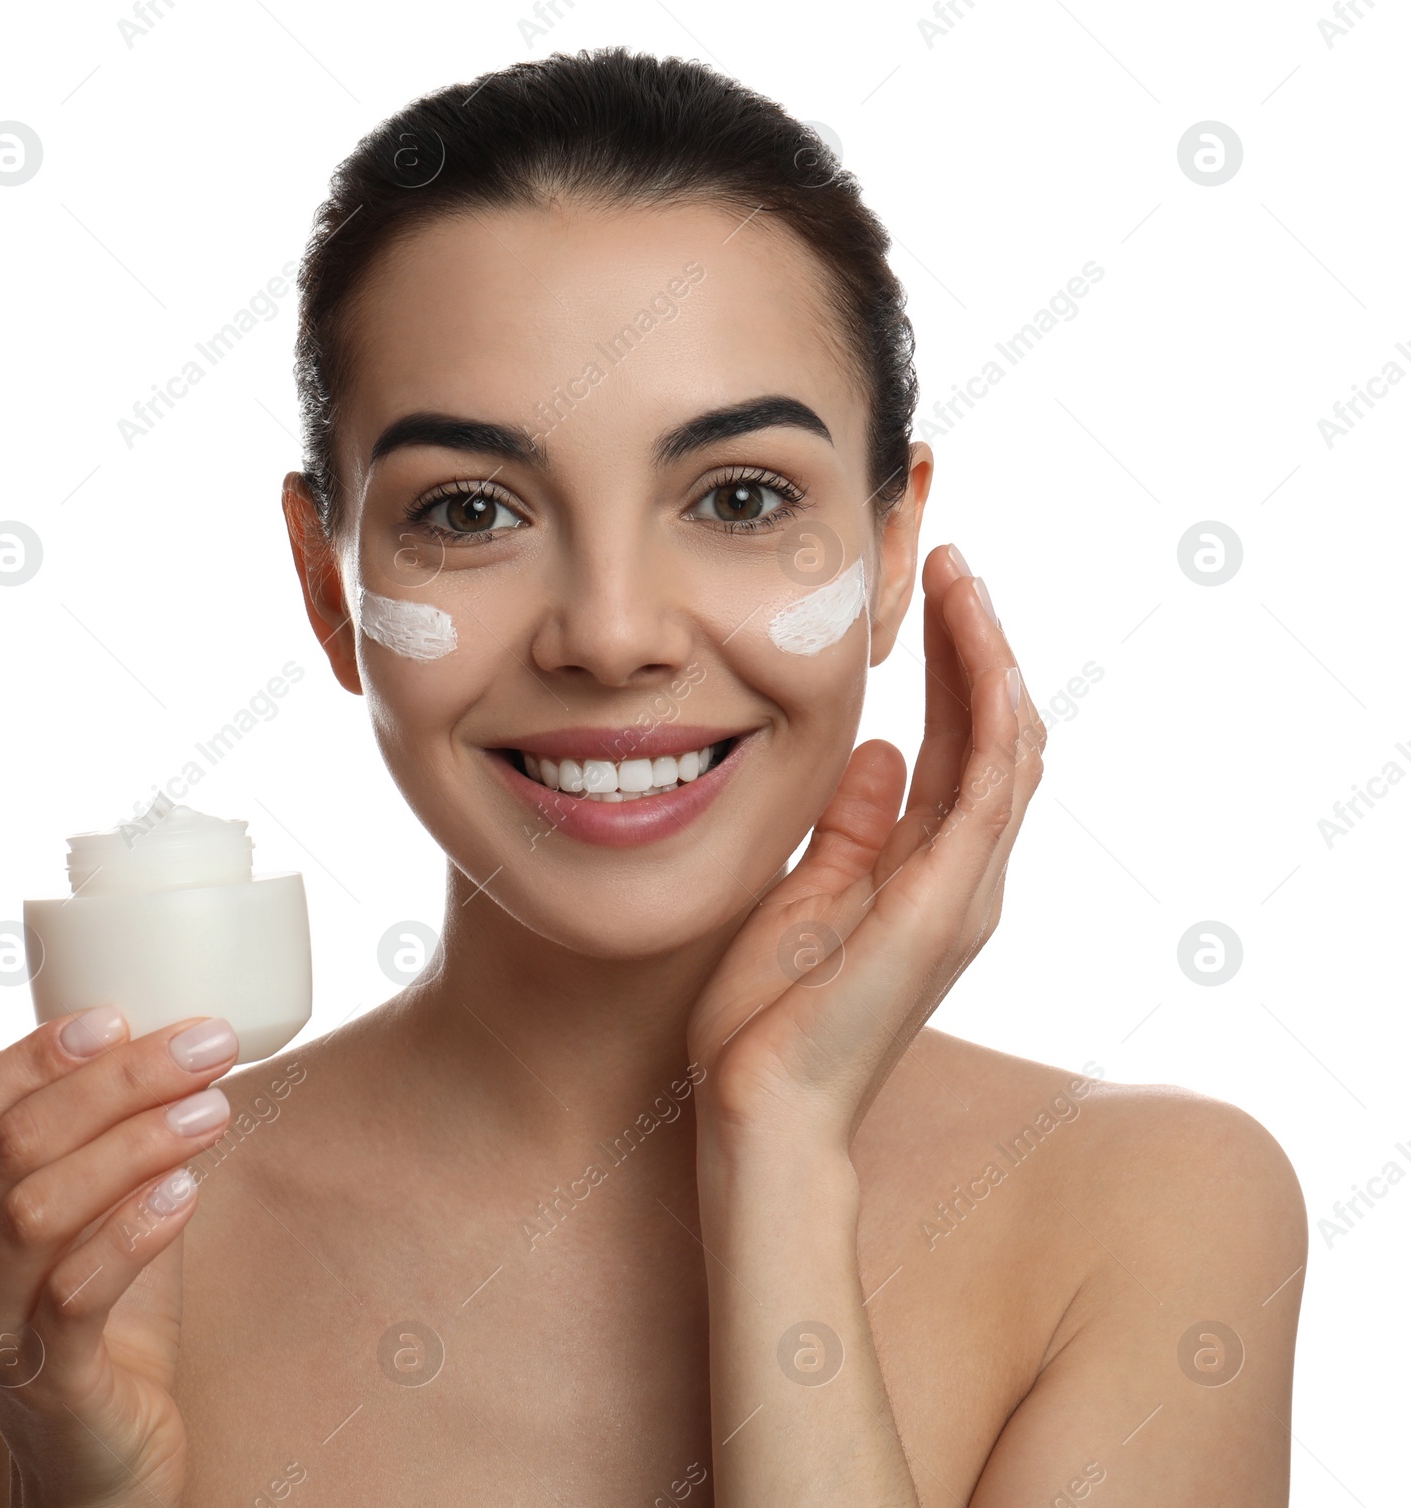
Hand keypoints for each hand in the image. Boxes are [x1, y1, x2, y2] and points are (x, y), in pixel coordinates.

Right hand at [0, 1009, 240, 1506]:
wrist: (106, 1447)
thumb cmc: (107, 1302)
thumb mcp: (102, 1200)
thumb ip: (112, 1130)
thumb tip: (182, 1033)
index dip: (34, 1053)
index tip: (121, 1015)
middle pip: (13, 1143)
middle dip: (119, 1082)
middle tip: (206, 1049)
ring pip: (37, 1210)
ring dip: (137, 1145)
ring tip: (215, 1111)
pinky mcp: (37, 1380)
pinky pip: (72, 1292)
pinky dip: (133, 1230)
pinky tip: (188, 1192)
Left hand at [687, 543, 1046, 1151]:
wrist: (760, 1109)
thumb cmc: (770, 1017)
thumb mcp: (809, 894)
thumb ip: (851, 826)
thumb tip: (878, 752)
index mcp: (927, 874)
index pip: (961, 748)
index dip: (954, 668)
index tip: (931, 596)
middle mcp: (964, 878)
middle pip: (997, 736)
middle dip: (978, 644)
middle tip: (956, 564)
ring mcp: (964, 892)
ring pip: (1006, 750)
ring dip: (989, 659)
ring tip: (965, 582)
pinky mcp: (945, 906)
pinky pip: (988, 791)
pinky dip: (992, 717)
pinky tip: (979, 653)